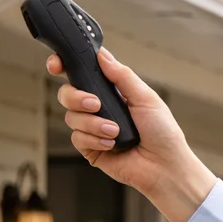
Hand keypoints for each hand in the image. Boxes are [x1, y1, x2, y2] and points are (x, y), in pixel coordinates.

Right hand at [49, 47, 215, 221]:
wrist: (165, 166)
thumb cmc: (164, 133)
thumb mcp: (146, 98)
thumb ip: (123, 76)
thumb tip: (102, 55)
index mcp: (112, 92)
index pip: (82, 74)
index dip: (64, 66)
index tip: (57, 65)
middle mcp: (100, 108)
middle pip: (68, 93)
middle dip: (76, 97)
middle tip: (95, 104)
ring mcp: (93, 128)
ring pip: (71, 116)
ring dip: (93, 123)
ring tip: (115, 131)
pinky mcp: (91, 148)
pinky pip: (77, 138)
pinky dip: (93, 139)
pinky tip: (111, 145)